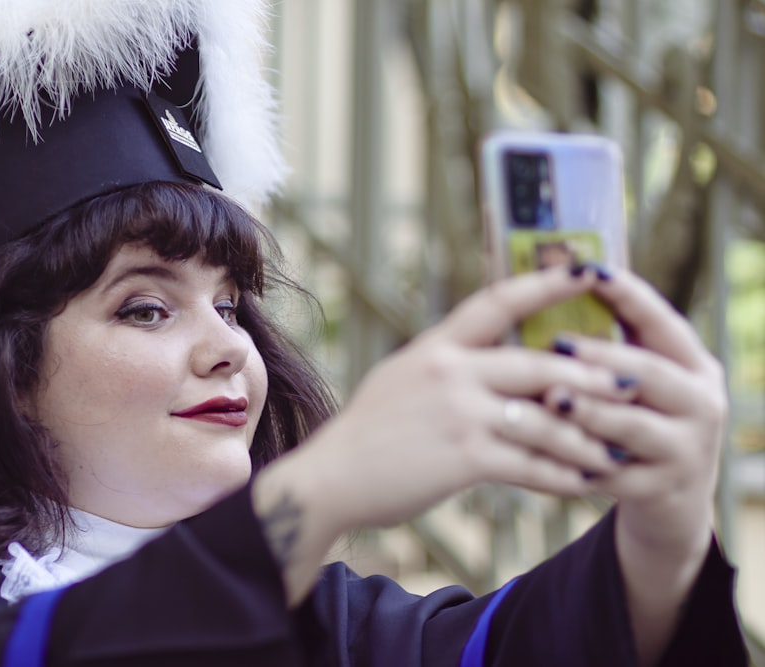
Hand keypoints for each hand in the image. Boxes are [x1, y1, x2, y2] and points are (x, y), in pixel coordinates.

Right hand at [253, 265, 631, 603]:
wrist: (330, 478)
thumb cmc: (369, 431)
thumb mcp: (403, 377)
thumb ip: (449, 364)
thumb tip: (493, 355)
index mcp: (436, 345)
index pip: (498, 301)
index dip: (545, 283)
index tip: (587, 271)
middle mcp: (450, 370)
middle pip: (540, 364)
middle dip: (591, 376)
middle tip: (631, 384)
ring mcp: (459, 413)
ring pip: (545, 418)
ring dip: (585, 438)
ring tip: (612, 451)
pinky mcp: (464, 458)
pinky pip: (531, 465)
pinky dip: (562, 476)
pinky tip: (581, 484)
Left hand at [540, 268, 722, 664]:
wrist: (670, 499)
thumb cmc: (635, 419)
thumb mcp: (637, 382)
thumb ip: (609, 345)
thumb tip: (551, 287)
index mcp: (693, 365)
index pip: (661, 322)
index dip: (628, 295)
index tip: (590, 269)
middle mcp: (701, 403)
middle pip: (651, 373)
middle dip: (602, 356)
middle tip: (557, 343)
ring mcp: (686, 449)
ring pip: (633, 426)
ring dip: (589, 411)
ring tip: (550, 398)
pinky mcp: (662, 489)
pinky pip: (615, 474)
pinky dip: (578, 461)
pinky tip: (545, 453)